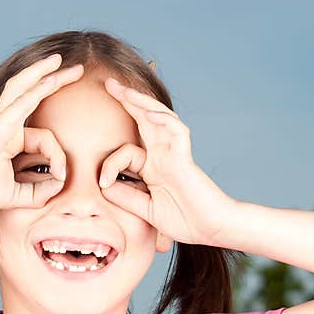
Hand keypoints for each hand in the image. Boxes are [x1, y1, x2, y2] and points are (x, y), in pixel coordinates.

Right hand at [0, 54, 83, 210]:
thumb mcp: (20, 195)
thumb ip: (41, 191)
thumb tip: (61, 181)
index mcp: (10, 137)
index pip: (45, 137)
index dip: (58, 156)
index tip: (60, 176)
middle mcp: (5, 123)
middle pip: (31, 92)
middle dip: (53, 79)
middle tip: (75, 70)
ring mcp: (1, 120)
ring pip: (24, 87)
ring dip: (43, 71)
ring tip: (60, 60)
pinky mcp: (0, 123)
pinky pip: (24, 100)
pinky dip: (39, 88)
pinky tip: (53, 77)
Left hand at [98, 78, 238, 245]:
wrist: (211, 229)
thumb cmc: (184, 221)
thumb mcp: (145, 210)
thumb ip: (126, 196)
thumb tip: (103, 184)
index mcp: (153, 167)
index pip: (127, 151)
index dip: (110, 164)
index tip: (102, 182)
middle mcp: (163, 155)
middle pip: (144, 120)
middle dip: (127, 101)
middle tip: (109, 84)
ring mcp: (175, 154)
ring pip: (159, 118)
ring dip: (142, 102)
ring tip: (124, 90)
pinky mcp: (186, 158)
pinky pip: (177, 131)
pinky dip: (164, 120)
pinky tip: (149, 113)